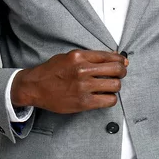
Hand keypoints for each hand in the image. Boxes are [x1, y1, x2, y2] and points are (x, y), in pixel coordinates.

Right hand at [12, 49, 127, 113]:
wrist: (34, 87)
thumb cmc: (51, 71)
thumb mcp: (68, 56)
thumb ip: (89, 57)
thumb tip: (113, 56)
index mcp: (80, 56)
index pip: (110, 56)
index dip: (121, 60)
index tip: (123, 63)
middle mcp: (83, 70)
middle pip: (117, 70)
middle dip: (122, 72)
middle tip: (120, 75)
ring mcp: (83, 86)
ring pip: (115, 86)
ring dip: (116, 86)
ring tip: (110, 87)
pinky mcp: (83, 102)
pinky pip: (108, 100)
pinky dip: (111, 99)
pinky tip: (105, 97)